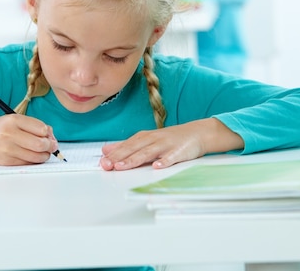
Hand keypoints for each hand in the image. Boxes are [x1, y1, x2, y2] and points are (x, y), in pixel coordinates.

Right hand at [0, 114, 58, 165]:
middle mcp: (9, 134)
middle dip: (50, 146)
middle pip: (40, 144)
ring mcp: (7, 150)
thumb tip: (51, 135)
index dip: (49, 133)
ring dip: (44, 156)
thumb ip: (33, 125)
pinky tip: (32, 157)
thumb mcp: (13, 120)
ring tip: (42, 152)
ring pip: (36, 157)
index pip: (41, 128)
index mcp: (13, 120)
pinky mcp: (6, 162)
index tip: (49, 135)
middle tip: (51, 146)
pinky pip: (28, 164)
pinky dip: (34, 161)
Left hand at [99, 118, 242, 170]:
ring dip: (135, 159)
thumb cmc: (170, 139)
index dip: (114, 154)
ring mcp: (166, 145)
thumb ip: (127, 146)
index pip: (126, 146)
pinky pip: (172, 157)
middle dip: (120, 157)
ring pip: (148, 153)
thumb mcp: (146, 140)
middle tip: (107, 165)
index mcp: (144, 138)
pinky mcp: (180, 151)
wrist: (197, 132)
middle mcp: (153, 140)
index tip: (102, 162)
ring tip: (123, 166)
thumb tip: (106, 150)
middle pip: (134, 149)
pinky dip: (165, 161)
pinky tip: (157, 167)